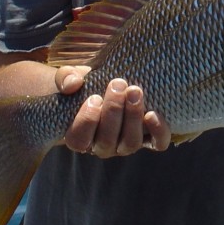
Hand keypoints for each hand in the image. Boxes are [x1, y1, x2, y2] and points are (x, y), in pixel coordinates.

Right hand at [54, 66, 170, 157]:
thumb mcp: (69, 78)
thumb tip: (74, 83)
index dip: (87, 121)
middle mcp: (102, 146)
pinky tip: (153, 114)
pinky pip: (156, 143)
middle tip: (117, 84)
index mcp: (79, 136)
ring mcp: (125, 144)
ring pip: (130, 143)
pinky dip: (158, 131)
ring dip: (133, 116)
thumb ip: (65, 79)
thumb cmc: (84, 84)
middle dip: (113, 111)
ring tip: (135, 91)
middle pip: (107, 141)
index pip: (79, 140)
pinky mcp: (147, 138)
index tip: (94, 97)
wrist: (106, 84)